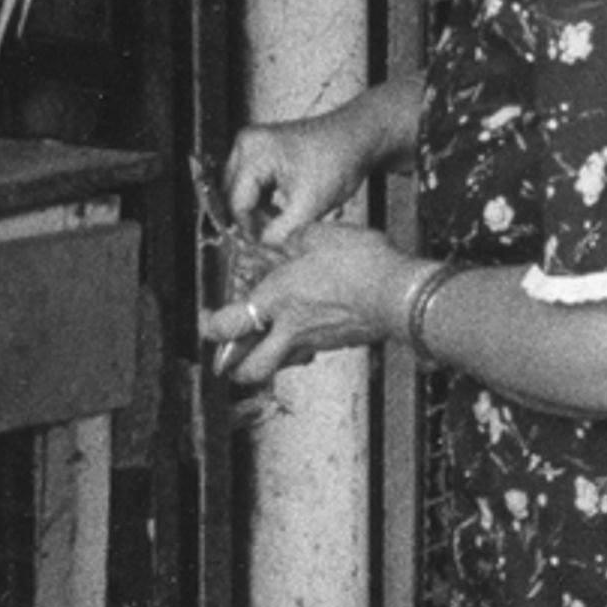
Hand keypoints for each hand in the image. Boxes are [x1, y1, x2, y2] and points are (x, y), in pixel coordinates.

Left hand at [202, 216, 405, 391]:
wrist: (398, 293)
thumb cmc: (361, 266)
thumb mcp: (319, 236)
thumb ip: (295, 241)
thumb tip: (290, 244)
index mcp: (276, 300)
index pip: (227, 326)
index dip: (209, 328)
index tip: (207, 322)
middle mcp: (290, 329)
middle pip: (248, 369)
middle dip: (233, 369)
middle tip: (229, 358)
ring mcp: (315, 342)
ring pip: (279, 365)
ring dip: (267, 360)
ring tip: (265, 345)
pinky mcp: (338, 345)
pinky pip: (309, 352)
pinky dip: (300, 347)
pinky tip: (306, 329)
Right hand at [223, 94, 381, 244]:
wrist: (358, 138)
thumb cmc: (338, 160)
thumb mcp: (309, 205)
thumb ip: (281, 232)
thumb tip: (263, 247)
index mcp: (253, 151)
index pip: (237, 202)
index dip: (250, 229)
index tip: (265, 247)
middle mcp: (246, 144)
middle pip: (234, 196)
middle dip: (252, 221)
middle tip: (272, 241)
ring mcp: (253, 147)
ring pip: (242, 193)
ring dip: (258, 213)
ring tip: (281, 228)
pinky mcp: (263, 153)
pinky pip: (252, 186)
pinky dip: (264, 204)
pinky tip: (282, 214)